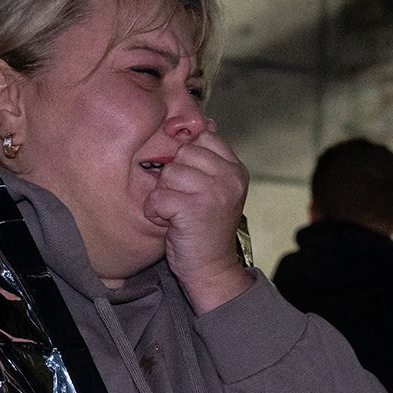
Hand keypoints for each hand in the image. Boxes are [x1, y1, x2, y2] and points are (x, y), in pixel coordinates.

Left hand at [144, 121, 251, 311]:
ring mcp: (214, 191)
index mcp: (236, 169)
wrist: (211, 271)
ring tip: (178, 214)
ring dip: (164, 196)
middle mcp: (230, 177)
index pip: (204, 137)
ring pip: (168, 173)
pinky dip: (155, 212)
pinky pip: (158, 196)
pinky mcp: (194, 208)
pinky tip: (170, 224)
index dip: (188, 158)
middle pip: (183, 153)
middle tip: (185, 203)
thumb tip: (204, 121)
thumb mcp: (216, 188)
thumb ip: (211, 158)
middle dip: (174, 178)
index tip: (192, 183)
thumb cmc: (206, 230)